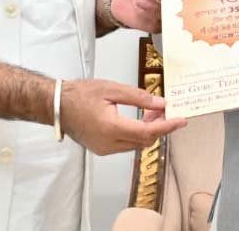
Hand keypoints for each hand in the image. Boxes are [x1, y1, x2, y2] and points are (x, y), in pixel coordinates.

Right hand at [60, 79, 185, 155]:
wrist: (57, 105)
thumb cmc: (80, 94)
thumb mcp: (112, 89)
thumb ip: (138, 97)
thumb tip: (161, 103)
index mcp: (111, 128)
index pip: (148, 132)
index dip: (167, 127)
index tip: (181, 120)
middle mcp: (108, 143)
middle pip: (144, 141)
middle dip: (159, 127)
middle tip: (166, 110)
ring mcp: (104, 149)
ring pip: (136, 144)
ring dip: (148, 130)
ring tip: (153, 111)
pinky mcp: (101, 149)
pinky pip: (126, 145)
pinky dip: (136, 134)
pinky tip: (140, 119)